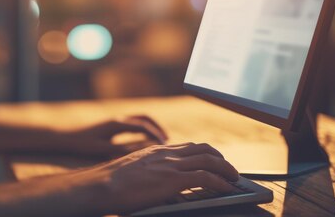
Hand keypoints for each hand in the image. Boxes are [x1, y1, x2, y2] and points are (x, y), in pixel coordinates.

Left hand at [57, 115, 168, 157]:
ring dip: (151, 126)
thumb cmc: (82, 144)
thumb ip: (121, 150)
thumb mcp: (102, 150)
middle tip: (167, 139)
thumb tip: (140, 151)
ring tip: (160, 139)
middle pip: (144, 118)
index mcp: (117, 124)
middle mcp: (118, 119)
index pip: (142, 126)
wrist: (65, 136)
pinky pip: (132, 123)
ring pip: (139, 118)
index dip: (155, 135)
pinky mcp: (112, 124)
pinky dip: (143, 129)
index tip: (165, 144)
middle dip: (157, 127)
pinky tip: (144, 140)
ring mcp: (115, 120)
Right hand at [91, 142, 239, 213]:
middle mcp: (166, 153)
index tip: (214, 160)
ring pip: (209, 161)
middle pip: (203, 149)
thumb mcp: (132, 169)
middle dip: (220, 159)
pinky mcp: (172, 180)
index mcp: (156, 150)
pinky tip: (226, 188)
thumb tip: (156, 180)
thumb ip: (148, 170)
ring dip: (226, 169)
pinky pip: (205, 178)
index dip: (206, 153)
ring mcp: (170, 165)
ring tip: (234, 178)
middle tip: (228, 170)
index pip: (188, 146)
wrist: (99, 186)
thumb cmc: (109, 183)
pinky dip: (220, 182)